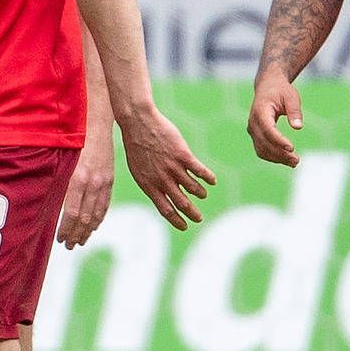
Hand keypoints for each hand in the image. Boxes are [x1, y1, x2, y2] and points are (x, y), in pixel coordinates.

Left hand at [59, 126, 115, 248]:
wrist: (96, 124)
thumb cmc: (73, 140)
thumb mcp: (62, 160)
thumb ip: (58, 182)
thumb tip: (49, 205)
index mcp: (78, 178)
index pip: (72, 213)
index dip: (66, 229)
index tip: (60, 239)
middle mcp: (92, 183)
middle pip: (84, 217)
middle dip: (76, 234)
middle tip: (69, 246)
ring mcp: (103, 182)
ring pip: (96, 213)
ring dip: (88, 230)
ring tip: (80, 241)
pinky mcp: (109, 179)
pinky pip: (105, 204)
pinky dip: (99, 218)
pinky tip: (93, 226)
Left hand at [114, 96, 215, 229]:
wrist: (139, 123)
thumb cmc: (137, 146)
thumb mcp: (139, 170)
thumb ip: (151, 184)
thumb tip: (163, 196)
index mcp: (149, 185)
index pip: (165, 210)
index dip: (177, 220)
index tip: (185, 226)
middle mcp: (162, 180)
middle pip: (181, 203)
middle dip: (192, 213)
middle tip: (199, 218)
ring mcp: (172, 167)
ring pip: (193, 188)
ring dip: (200, 193)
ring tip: (203, 194)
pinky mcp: (182, 155)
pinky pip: (200, 171)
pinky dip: (208, 178)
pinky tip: (212, 181)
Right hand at [245, 72, 303, 166]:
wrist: (268, 87)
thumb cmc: (281, 91)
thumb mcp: (291, 96)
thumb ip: (294, 111)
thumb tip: (298, 127)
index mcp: (260, 110)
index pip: (268, 129)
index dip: (279, 140)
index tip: (292, 148)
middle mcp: (253, 122)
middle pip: (264, 143)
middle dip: (280, 154)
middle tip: (297, 160)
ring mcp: (252, 130)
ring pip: (261, 150)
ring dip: (277, 158)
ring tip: (294, 162)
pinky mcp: (255, 136)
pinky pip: (261, 150)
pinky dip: (273, 157)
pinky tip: (286, 159)